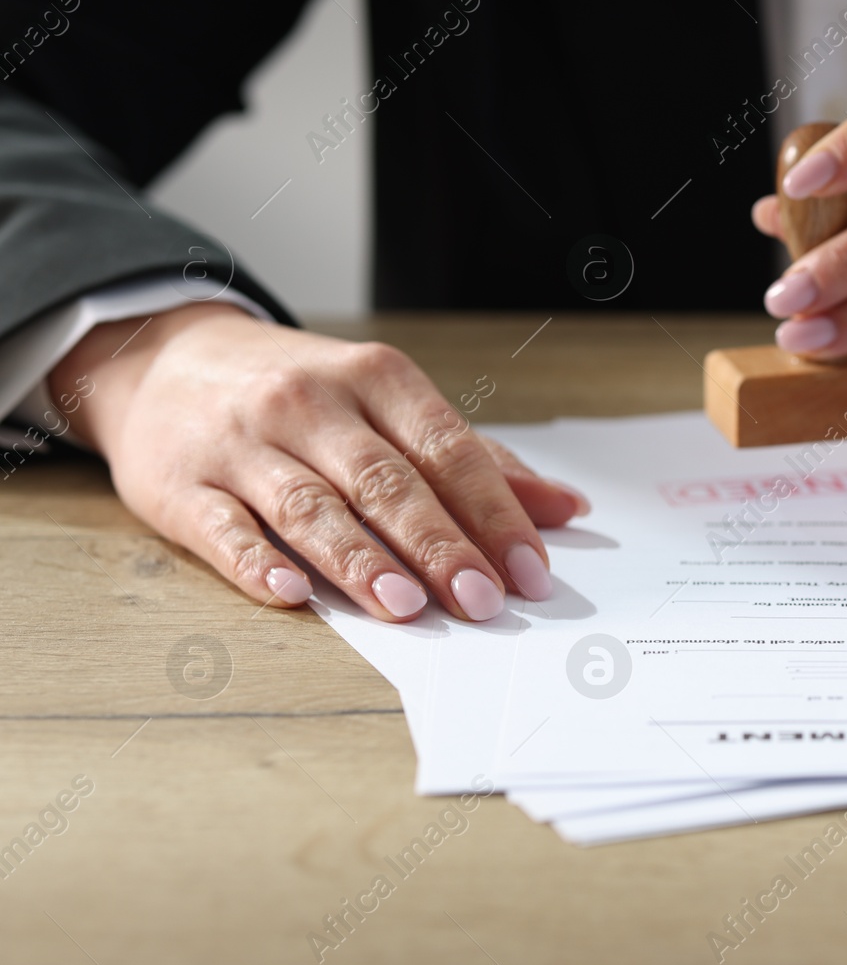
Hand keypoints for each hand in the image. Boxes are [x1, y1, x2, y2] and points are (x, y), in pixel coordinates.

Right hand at [50, 303, 586, 621]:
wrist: (163, 358)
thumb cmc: (300, 393)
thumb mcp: (387, 401)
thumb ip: (475, 459)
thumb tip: (565, 508)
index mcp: (374, 379)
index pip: (448, 450)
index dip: (494, 512)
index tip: (531, 570)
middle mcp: (309, 405)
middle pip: (386, 482)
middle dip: (440, 545)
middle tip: (483, 600)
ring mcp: (243, 445)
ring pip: (310, 506)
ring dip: (361, 560)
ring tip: (407, 606)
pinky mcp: (183, 486)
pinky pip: (224, 527)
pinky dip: (257, 562)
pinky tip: (292, 594)